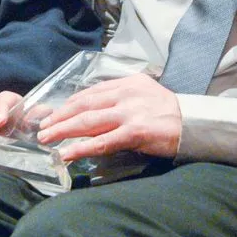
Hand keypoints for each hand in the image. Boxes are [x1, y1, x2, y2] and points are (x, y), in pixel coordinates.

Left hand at [35, 73, 180, 161]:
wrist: (195, 123)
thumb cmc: (169, 112)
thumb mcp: (145, 93)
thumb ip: (121, 95)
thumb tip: (95, 107)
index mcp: (127, 83)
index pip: (90, 92)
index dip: (68, 104)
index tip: (54, 114)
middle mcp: (126, 94)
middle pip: (84, 104)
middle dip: (60, 116)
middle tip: (42, 128)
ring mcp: (130, 112)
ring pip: (88, 121)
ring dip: (63, 130)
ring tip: (47, 139)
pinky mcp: (135, 132)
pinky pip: (102, 142)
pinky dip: (81, 148)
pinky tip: (67, 154)